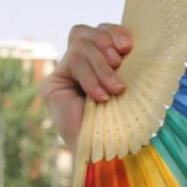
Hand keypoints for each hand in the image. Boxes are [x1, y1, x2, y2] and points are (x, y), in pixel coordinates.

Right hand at [41, 23, 132, 147]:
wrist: (108, 156)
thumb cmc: (126, 125)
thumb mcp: (131, 87)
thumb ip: (127, 62)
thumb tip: (135, 39)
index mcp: (101, 62)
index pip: (101, 31)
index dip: (114, 31)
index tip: (129, 46)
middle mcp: (81, 67)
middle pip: (86, 32)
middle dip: (105, 43)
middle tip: (120, 64)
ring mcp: (65, 76)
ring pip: (79, 44)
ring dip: (100, 66)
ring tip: (114, 89)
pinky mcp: (52, 86)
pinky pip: (71, 63)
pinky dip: (90, 77)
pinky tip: (100, 97)